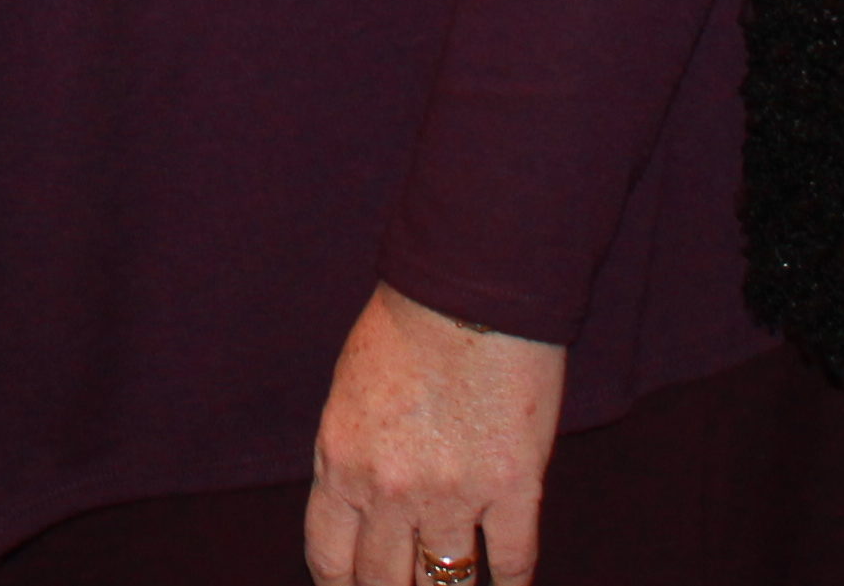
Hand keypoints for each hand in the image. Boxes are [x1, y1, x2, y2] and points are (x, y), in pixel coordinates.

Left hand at [306, 285, 562, 585]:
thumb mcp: (348, 397)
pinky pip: (512, 560)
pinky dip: (512, 583)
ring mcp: (452, 494)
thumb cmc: (405, 328)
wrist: (470, 287)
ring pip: (446, 583)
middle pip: (383, 583)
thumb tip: (360, 513)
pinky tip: (509, 585)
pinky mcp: (514, 487)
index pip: (330, 559)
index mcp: (340, 463)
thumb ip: (349, 459)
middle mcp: (389, 491)